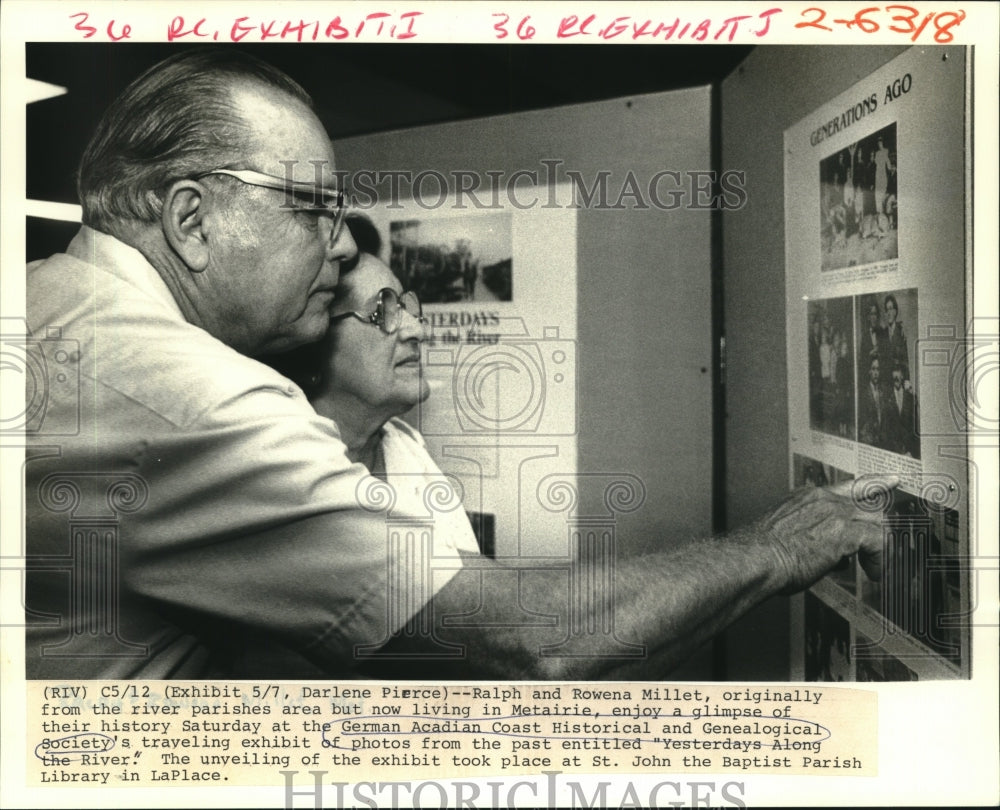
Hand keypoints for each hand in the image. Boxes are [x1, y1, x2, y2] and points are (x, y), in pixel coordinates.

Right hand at [763, 474, 897, 592]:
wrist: (754, 558)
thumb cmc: (760, 553)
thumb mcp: (785, 534)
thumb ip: (810, 536)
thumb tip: (825, 552)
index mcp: (806, 497)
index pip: (847, 486)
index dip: (872, 483)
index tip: (889, 480)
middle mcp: (822, 499)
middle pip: (869, 501)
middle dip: (880, 524)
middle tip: (884, 544)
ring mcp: (834, 513)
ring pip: (875, 520)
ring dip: (878, 545)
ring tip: (874, 565)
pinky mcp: (843, 532)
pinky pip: (877, 541)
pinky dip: (878, 559)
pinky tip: (873, 572)